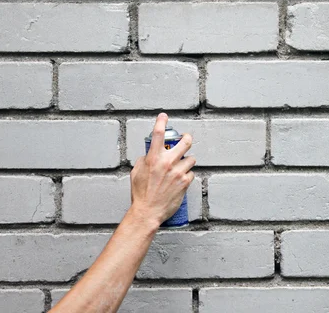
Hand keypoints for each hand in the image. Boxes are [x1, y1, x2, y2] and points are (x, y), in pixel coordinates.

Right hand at [129, 113, 195, 227]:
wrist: (148, 212)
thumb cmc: (141, 194)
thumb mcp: (136, 172)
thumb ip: (144, 160)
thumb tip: (150, 154)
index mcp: (153, 158)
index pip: (158, 134)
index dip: (161, 122)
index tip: (164, 116)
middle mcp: (167, 163)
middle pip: (185, 142)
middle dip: (187, 138)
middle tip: (186, 139)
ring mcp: (178, 172)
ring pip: (191, 159)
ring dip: (186, 161)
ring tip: (180, 167)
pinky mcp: (185, 182)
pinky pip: (191, 173)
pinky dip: (186, 175)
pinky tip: (179, 180)